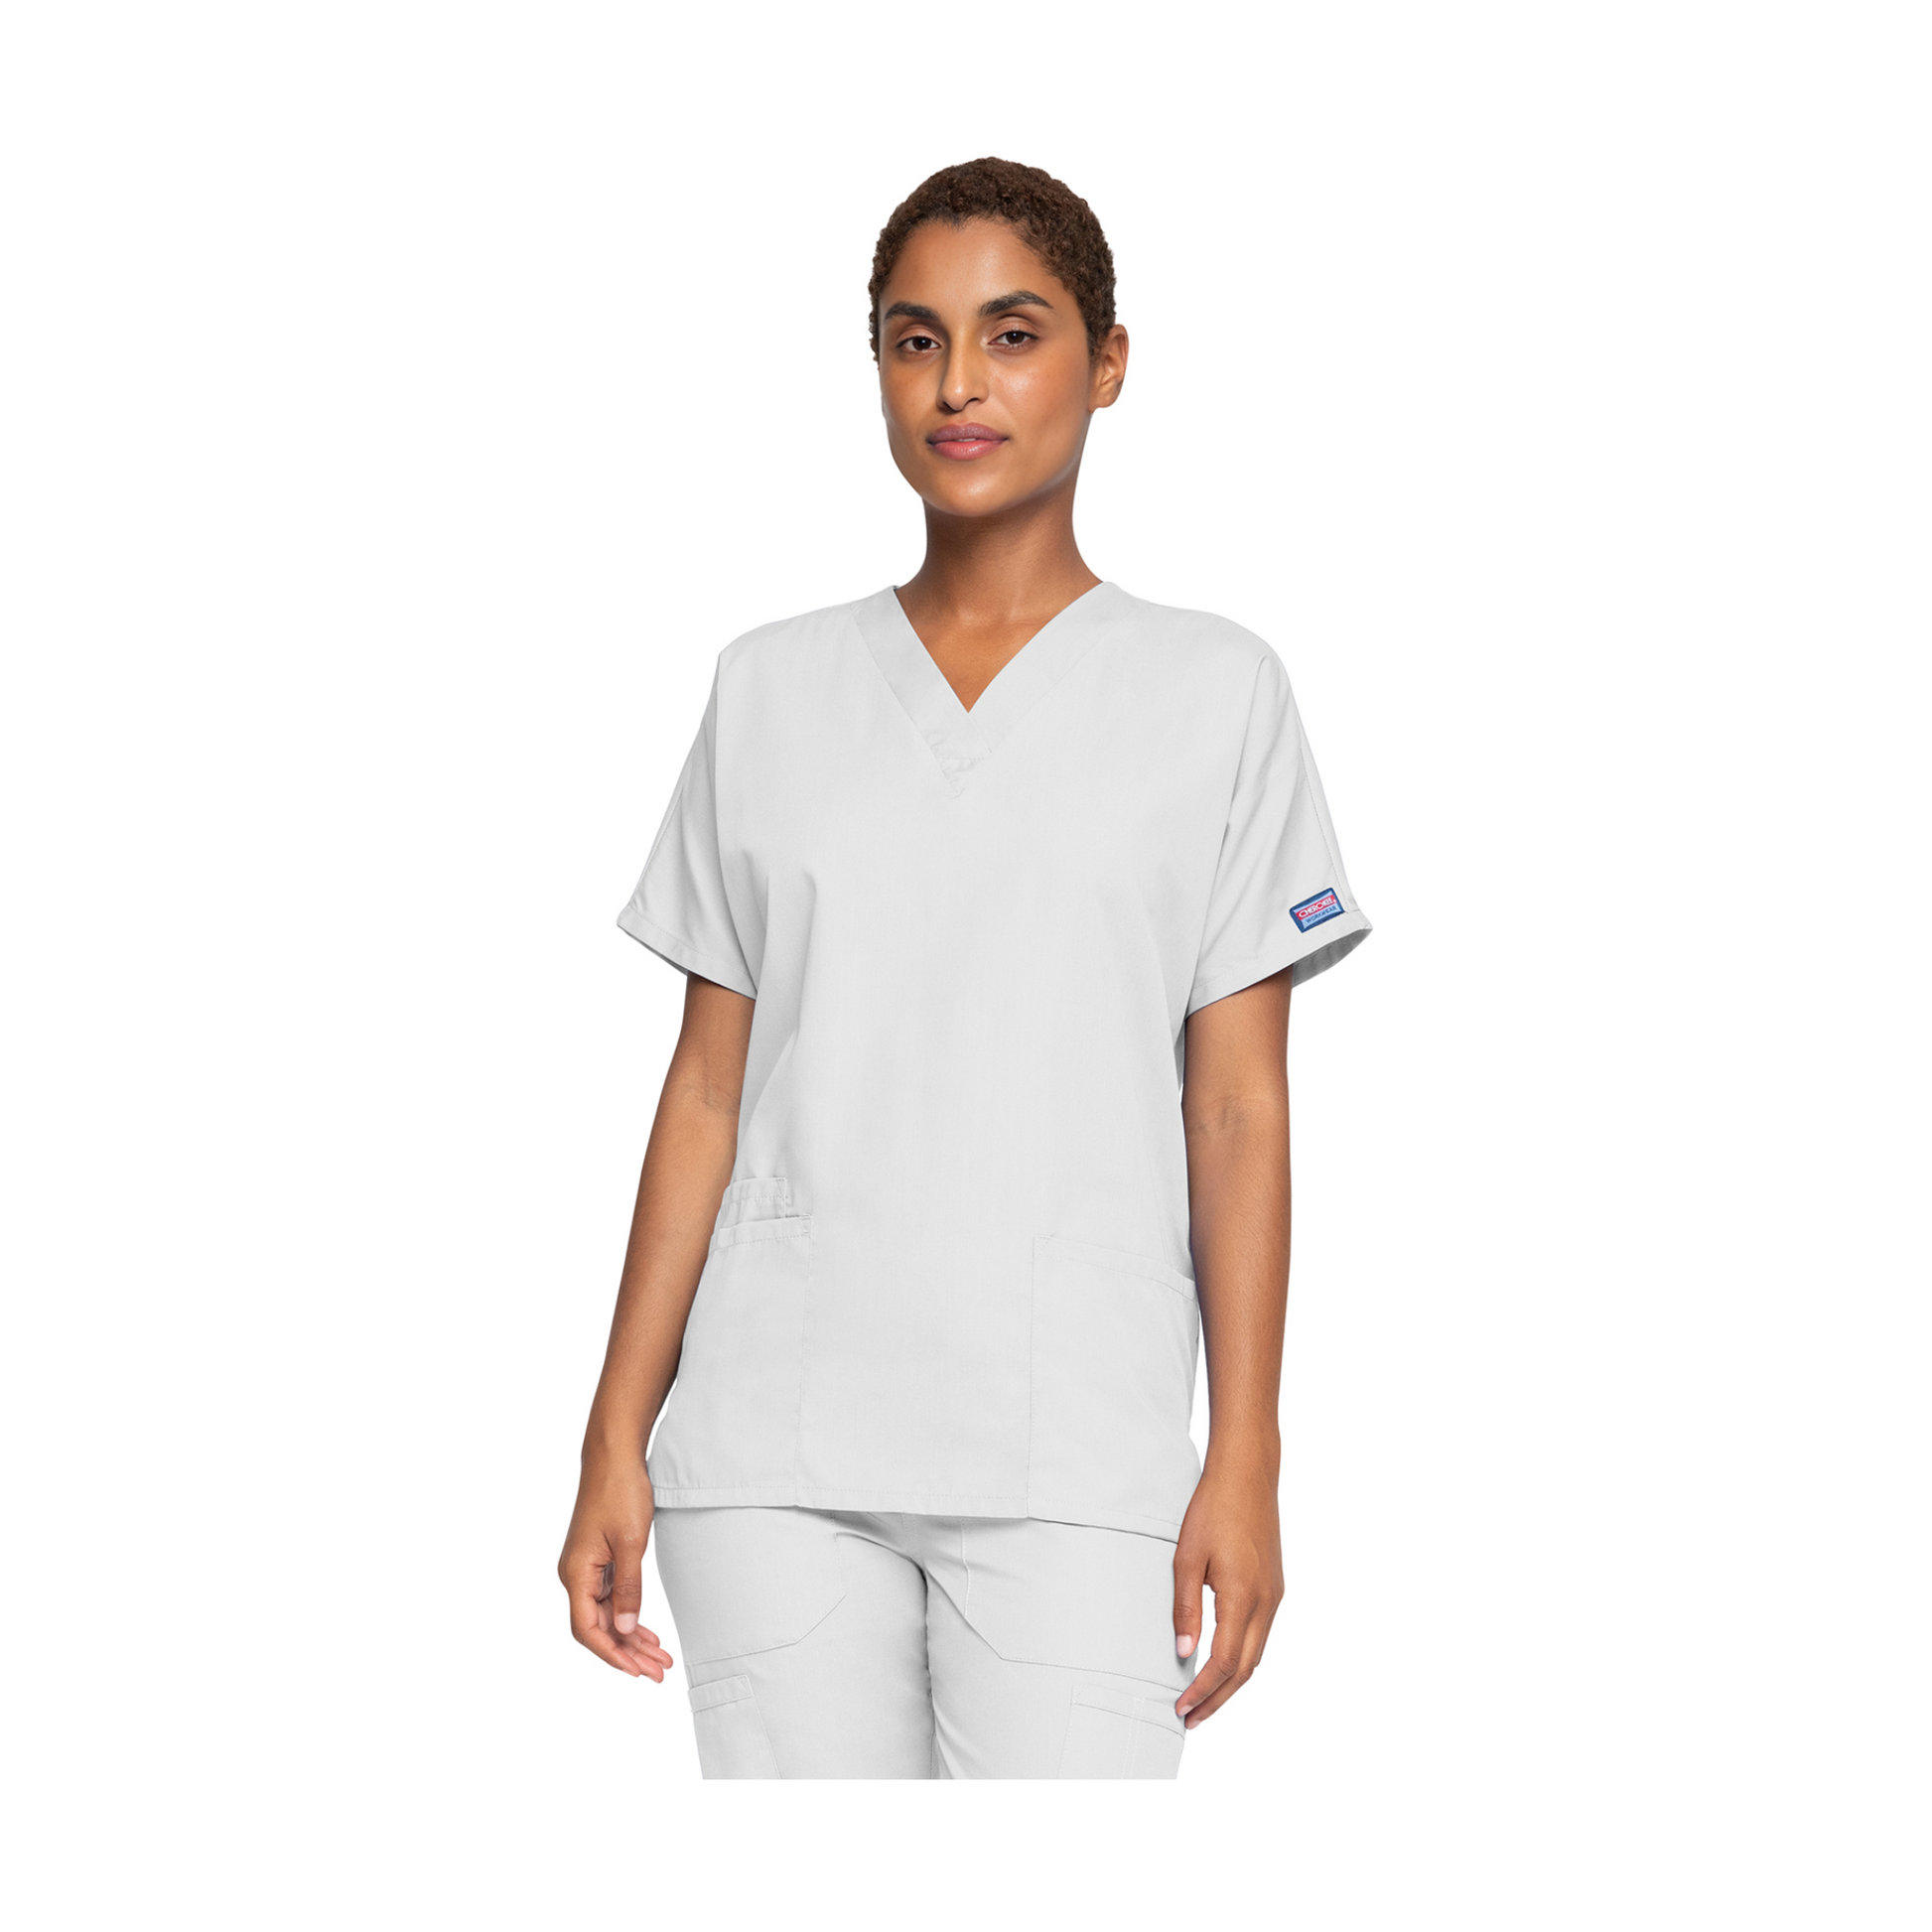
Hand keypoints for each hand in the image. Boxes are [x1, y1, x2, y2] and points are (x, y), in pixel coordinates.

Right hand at [558, 1448, 674, 1680]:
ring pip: (607, 1615)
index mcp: (576, 1574)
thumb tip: (627, 1628)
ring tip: (659, 1657)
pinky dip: (630, 1615)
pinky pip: (611, 1598)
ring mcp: (587, 1568)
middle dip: (627, 1652)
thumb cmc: (619, 1492)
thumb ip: (629, 1588)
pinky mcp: (598, 1560)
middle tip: (659, 1671)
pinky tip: (647, 1631)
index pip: (588, 1630)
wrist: (614, 1455)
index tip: (637, 1671)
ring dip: (631, 1637)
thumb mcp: (630, 1543)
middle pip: (598, 1627)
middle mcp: (576, 1575)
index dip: (612, 1654)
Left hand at [1171, 1454, 1284, 1727]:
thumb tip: (1185, 1655)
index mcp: (1243, 1597)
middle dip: (1218, 1699)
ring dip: (1231, 1682)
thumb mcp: (1187, 1557)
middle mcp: (1266, 1603)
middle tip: (1190, 1718)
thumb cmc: (1214, 1508)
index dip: (1202, 1691)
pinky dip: (1242, 1658)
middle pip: (1244, 1669)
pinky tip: (1223, 1661)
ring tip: (1203, 1699)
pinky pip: (1261, 1635)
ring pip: (1256, 1655)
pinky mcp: (1274, 1587)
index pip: (1224, 1663)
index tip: (1180, 1708)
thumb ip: (1186, 1609)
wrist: (1248, 1473)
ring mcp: (1275, 1595)